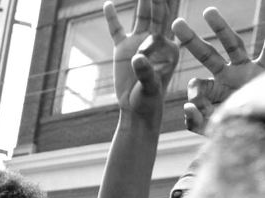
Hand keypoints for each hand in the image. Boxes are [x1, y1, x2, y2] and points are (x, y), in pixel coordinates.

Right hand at [105, 0, 179, 119]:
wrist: (137, 109)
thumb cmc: (148, 100)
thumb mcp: (150, 87)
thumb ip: (146, 72)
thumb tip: (137, 57)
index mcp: (168, 45)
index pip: (166, 17)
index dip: (164, 0)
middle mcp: (155, 39)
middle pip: (157, 10)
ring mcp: (139, 42)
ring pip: (141, 15)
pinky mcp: (123, 50)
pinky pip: (117, 30)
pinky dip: (112, 18)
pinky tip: (108, 4)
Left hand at [173, 8, 264, 133]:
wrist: (257, 130)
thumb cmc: (236, 132)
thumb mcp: (213, 129)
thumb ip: (196, 121)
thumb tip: (187, 106)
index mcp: (214, 91)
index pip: (197, 85)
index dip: (193, 90)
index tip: (193, 99)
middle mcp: (228, 77)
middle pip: (207, 54)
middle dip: (191, 40)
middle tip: (175, 23)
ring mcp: (246, 70)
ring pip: (232, 44)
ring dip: (220, 27)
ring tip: (208, 11)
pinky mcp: (263, 70)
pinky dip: (264, 39)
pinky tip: (258, 12)